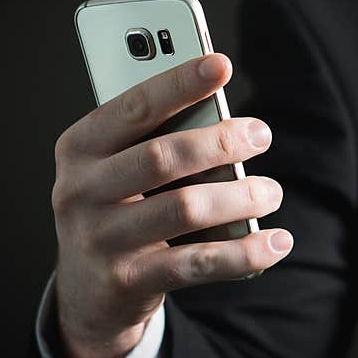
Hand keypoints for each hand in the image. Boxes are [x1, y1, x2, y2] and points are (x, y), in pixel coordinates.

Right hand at [51, 53, 292, 357]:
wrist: (88, 293)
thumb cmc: (118, 208)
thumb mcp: (118, 168)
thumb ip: (156, 139)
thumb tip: (226, 121)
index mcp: (80, 147)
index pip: (133, 107)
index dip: (179, 84)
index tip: (221, 64)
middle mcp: (81, 191)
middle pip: (163, 157)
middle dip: (220, 142)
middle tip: (261, 134)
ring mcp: (101, 239)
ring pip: (185, 208)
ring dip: (240, 197)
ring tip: (271, 192)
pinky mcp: (128, 281)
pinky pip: (198, 264)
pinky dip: (244, 252)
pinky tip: (276, 242)